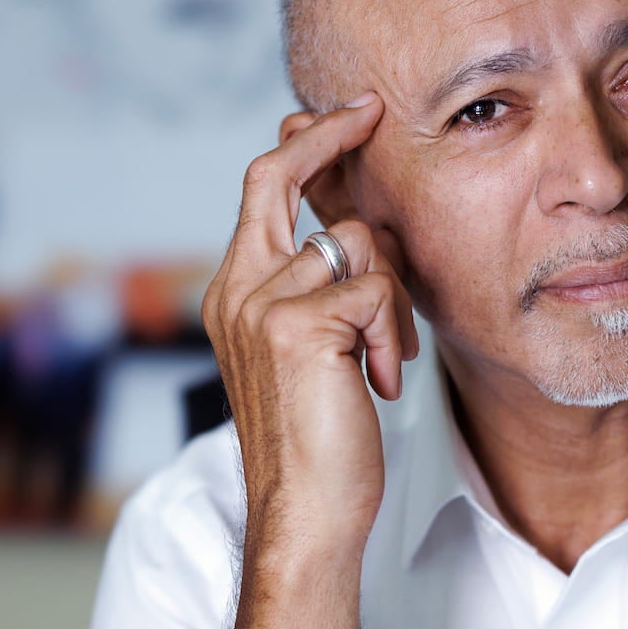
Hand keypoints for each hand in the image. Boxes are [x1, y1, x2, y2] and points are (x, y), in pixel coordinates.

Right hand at [201, 95, 418, 556]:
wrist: (307, 513)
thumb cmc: (320, 443)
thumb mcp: (316, 352)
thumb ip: (320, 290)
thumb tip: (358, 230)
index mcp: (234, 292)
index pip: (263, 190)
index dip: (306, 144)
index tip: (350, 116)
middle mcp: (236, 289)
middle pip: (278, 175)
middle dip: (328, 135)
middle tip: (370, 116)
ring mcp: (260, 304)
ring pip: (359, 244)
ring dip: (392, 302)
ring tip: (382, 361)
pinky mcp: (296, 326)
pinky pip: (375, 291)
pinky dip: (392, 337)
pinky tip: (379, 384)